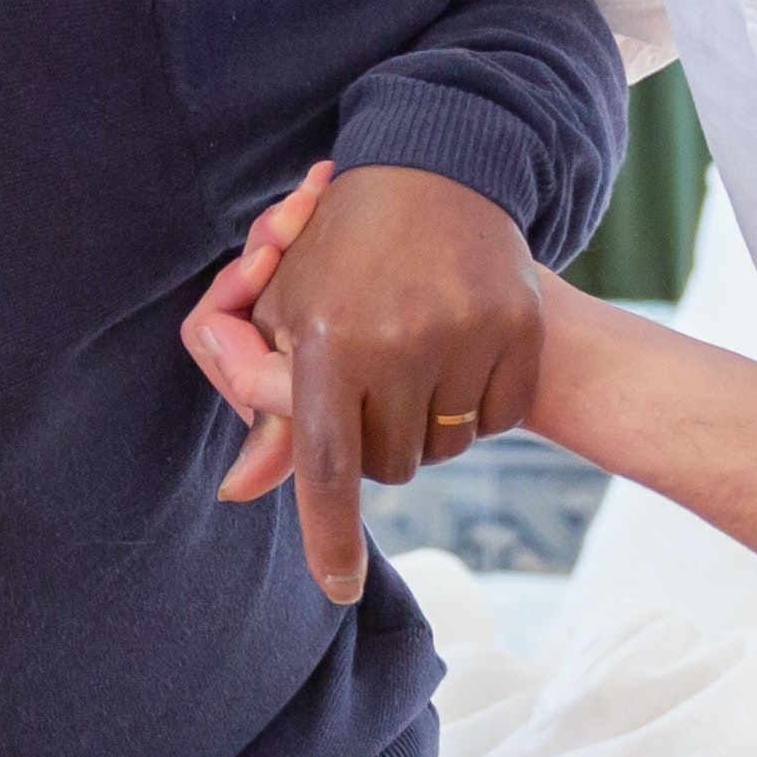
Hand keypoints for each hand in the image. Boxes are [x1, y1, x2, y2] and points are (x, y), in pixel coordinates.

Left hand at [194, 162, 547, 605]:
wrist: (436, 166)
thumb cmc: (342, 246)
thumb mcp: (291, 311)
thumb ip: (267, 406)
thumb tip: (237, 490)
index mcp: (328, 340)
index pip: (325, 465)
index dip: (329, 536)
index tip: (336, 589)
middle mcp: (399, 343)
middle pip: (387, 465)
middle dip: (374, 443)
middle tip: (373, 384)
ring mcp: (467, 336)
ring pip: (442, 448)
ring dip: (425, 427)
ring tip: (416, 359)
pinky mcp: (519, 331)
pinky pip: (498, 419)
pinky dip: (479, 407)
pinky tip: (462, 352)